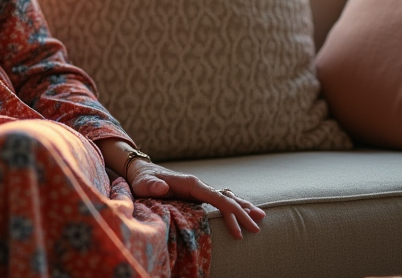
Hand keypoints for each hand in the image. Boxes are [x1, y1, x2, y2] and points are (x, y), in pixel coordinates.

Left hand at [126, 159, 265, 239]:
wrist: (141, 171)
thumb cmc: (142, 179)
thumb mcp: (143, 184)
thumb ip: (151, 186)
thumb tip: (163, 188)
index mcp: (191, 183)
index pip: (217, 198)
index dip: (230, 213)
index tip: (240, 230)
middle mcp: (198, 185)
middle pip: (226, 198)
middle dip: (242, 213)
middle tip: (257, 228)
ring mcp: (199, 189)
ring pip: (226, 197)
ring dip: (243, 206)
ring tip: (260, 216)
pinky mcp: (197, 194)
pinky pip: (220, 200)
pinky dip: (234, 205)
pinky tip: (244, 211)